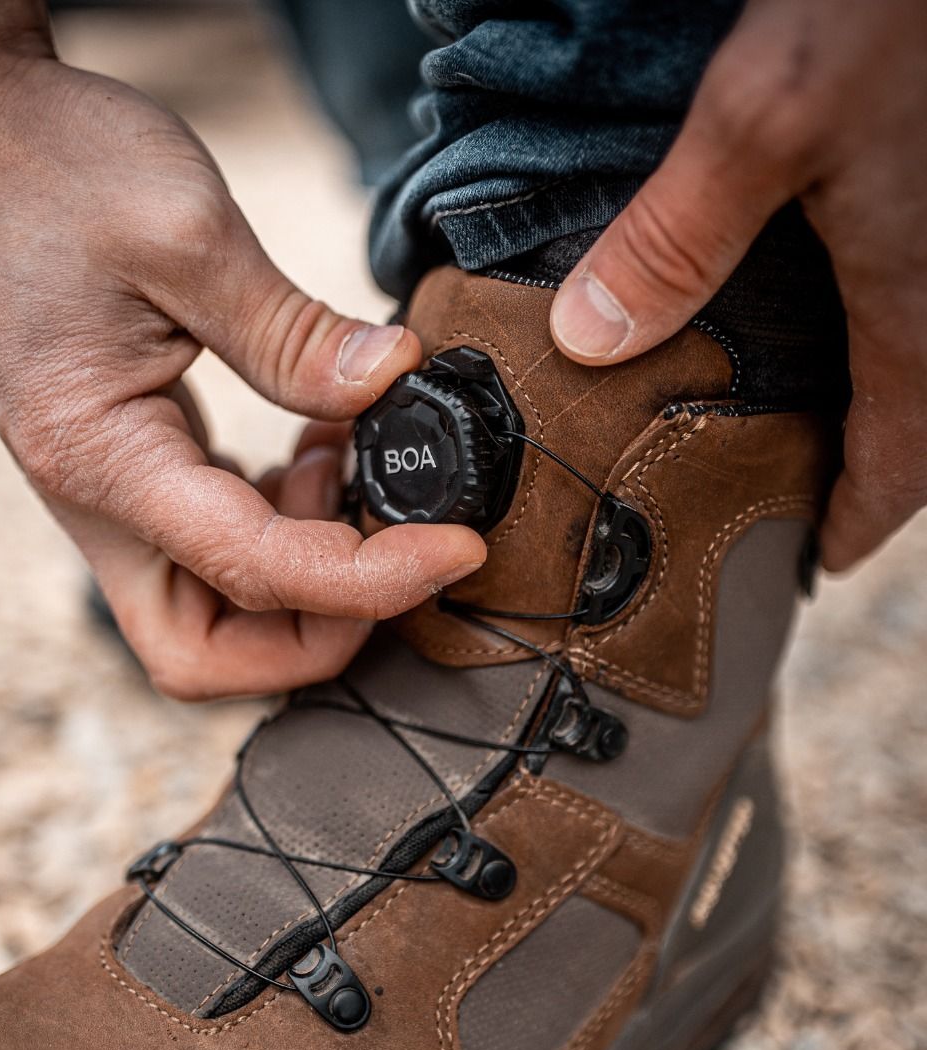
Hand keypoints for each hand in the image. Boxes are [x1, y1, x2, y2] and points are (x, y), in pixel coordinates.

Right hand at [0, 14, 483, 697]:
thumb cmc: (51, 171)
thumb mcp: (184, 232)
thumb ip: (293, 334)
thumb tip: (394, 384)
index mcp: (100, 458)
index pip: (253, 571)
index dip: (369, 580)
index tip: (455, 548)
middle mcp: (98, 503)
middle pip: (209, 654)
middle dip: (318, 630)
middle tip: (397, 546)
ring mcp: (114, 495)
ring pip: (215, 614)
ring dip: (307, 579)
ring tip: (353, 462)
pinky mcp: (137, 472)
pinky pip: (220, 549)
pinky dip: (288, 526)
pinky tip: (321, 446)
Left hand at [547, 0, 926, 572]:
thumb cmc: (883, 7)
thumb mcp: (761, 120)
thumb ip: (675, 239)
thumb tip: (588, 341)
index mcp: (917, 300)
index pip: (904, 458)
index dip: (860, 519)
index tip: (817, 562)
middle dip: (874, 470)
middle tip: (806, 501)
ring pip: (926, 358)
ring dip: (888, 403)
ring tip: (819, 424)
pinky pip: (917, 296)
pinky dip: (888, 330)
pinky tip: (836, 311)